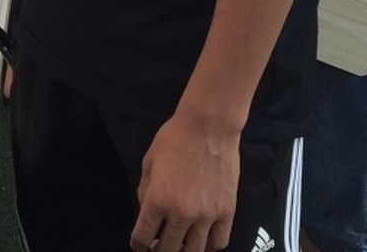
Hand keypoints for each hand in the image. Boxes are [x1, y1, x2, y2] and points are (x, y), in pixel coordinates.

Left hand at [130, 112, 238, 251]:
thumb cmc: (174, 140)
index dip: (138, 245)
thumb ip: (145, 193)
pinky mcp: (227, 212)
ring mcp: (207, 215)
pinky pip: (219, 242)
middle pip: (168, 250)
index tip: (140, 245)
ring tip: (180, 244)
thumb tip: (146, 213)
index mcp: (157, 201)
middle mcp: (181, 214)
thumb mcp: (148, 164)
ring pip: (194, 251)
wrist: (209, 128)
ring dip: (184, 250)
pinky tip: (203, 239)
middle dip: (159, 250)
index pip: (142, 238)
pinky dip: (209, 245)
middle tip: (159, 244)